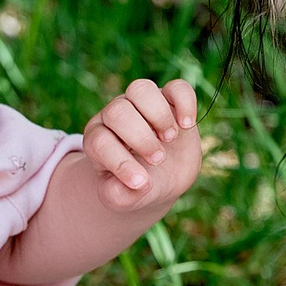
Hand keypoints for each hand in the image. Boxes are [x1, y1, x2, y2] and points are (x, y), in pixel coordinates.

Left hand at [83, 77, 202, 213]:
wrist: (160, 178)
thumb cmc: (137, 187)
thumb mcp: (124, 198)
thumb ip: (120, 195)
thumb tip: (139, 182)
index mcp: (98, 139)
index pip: (100, 141)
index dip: (120, 162)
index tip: (141, 184)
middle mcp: (115, 116)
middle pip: (117, 111)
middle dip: (140, 138)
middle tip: (158, 160)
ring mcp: (142, 104)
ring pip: (140, 89)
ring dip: (158, 115)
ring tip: (169, 138)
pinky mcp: (170, 100)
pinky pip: (177, 86)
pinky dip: (184, 102)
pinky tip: (186, 125)